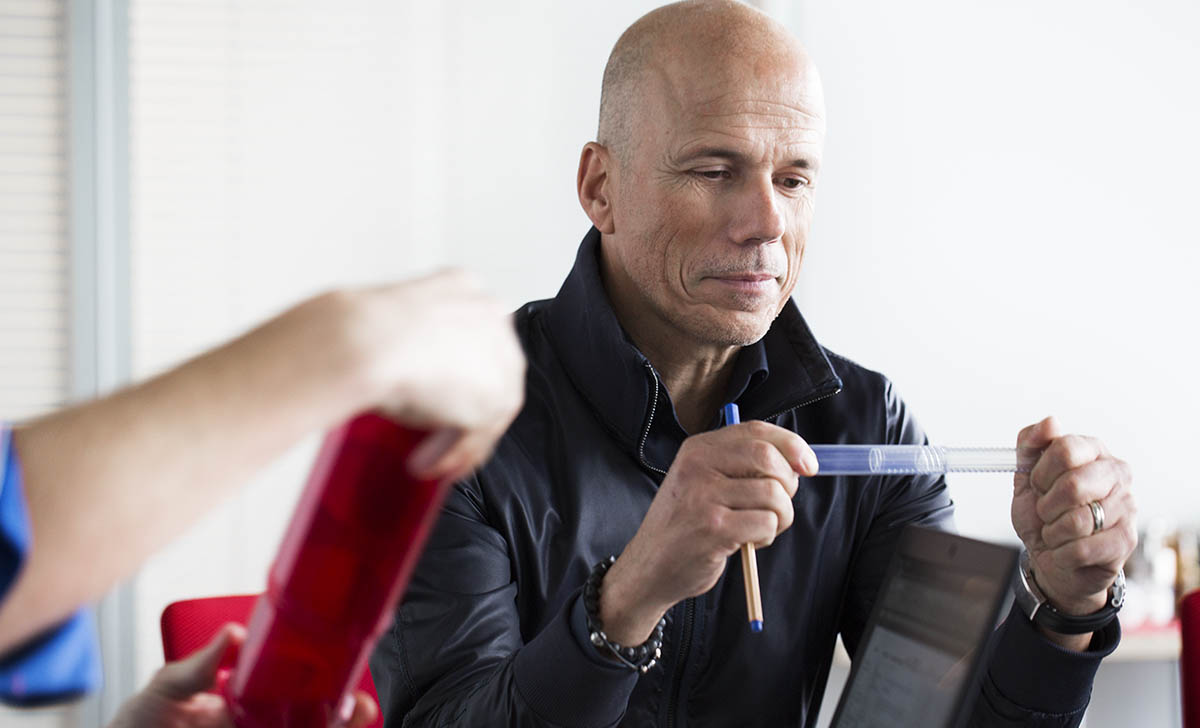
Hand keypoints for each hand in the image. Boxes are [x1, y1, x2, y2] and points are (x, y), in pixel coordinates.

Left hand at [106, 624, 377, 727]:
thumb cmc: (139, 724)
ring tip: (354, 716)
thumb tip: (233, 634)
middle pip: (313, 714)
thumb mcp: (166, 688)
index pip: (294, 682)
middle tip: (358, 706)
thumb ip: (200, 665)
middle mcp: (257, 721)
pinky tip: (331, 725)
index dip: (325, 676)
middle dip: (344, 711)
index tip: (343, 669)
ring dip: (336, 724)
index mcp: (245, 697)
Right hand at [348, 269, 525, 481]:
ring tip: (424, 457)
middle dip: (459, 409)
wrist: (364, 341)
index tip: (434, 397)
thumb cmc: (360, 333)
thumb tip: (402, 382)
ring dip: (457, 438)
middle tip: (430, 436)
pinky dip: (456, 453)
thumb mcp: (388, 333)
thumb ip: (411, 350)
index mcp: (462, 286)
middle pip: (486, 374)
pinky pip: (481, 433)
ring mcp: (501, 355)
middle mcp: (489, 315)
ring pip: (486, 406)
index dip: (454, 374)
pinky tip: (431, 462)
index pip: (472, 338)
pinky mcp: (501, 394)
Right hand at [599, 420, 817, 644]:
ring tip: (759, 528)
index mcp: (698, 449)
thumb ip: (740, 465)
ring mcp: (704, 497)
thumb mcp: (702, 481)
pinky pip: (766, 523)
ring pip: (773, 494)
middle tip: (777, 505)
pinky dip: (767, 536)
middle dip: (788, 484)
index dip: (791, 445)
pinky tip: (747, 542)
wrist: (650, 567)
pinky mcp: (714, 528)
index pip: (756, 430)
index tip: (808, 465)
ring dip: (780, 517)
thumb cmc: (685, 526)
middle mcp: (698, 466)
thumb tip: (797, 462)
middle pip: (769, 458)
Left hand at [1010, 416, 1136, 646]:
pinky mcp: (1127, 539)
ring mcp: (1127, 506)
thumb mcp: (1025, 476)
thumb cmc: (1044, 514)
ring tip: (1057, 532)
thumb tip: (1051, 422)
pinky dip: (1061, 553)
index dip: (1041, 473)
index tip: (1038, 485)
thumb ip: (1030, 444)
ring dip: (1053, 532)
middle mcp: (1117, 474)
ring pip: (1077, 520)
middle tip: (1046, 512)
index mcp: (1093, 450)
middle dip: (1046, 506)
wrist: (1054, 558)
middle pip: (1073, 485)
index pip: (1065, 448)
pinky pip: (1082, 548)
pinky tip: (1066, 550)